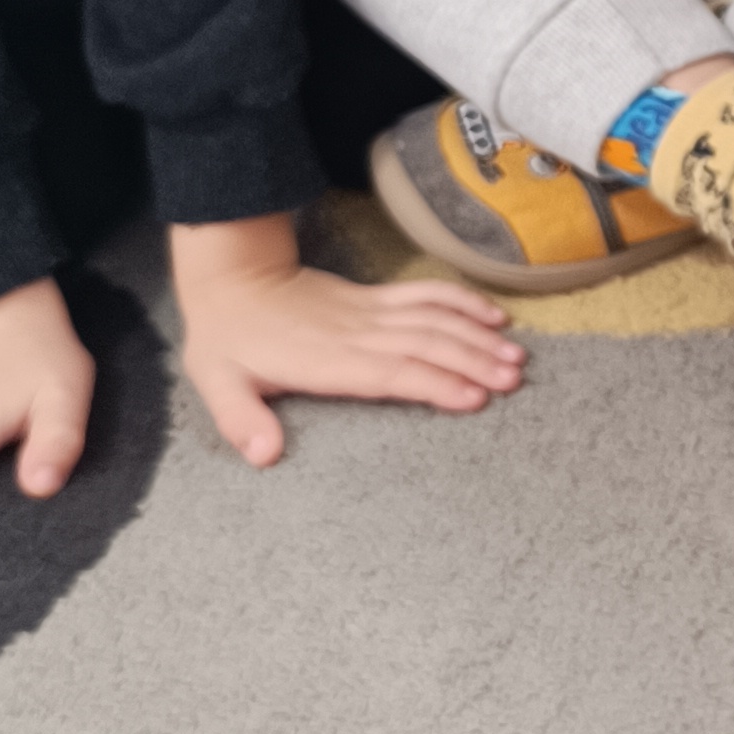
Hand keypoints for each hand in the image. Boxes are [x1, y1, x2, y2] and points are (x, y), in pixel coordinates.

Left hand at [170, 216, 523, 467]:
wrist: (233, 278)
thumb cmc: (227, 339)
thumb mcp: (217, 383)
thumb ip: (241, 420)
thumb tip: (264, 455)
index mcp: (326, 360)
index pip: (390, 372)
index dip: (433, 382)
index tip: (474, 397)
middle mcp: (357, 333)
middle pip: (426, 344)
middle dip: (473, 361)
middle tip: (513, 381)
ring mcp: (370, 311)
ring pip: (434, 320)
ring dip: (477, 337)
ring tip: (515, 358)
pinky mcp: (376, 298)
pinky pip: (425, 295)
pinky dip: (462, 301)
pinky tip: (494, 316)